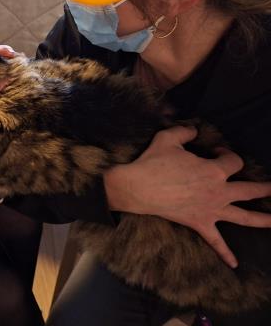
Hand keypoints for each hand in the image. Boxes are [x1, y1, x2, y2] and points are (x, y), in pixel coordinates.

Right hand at [104, 124, 270, 267]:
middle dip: (266, 188)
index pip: (233, 161)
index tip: (217, 151)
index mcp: (214, 170)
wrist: (137, 187)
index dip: (227, 154)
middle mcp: (219, 191)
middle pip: (250, 190)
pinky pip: (215, 241)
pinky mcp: (199, 223)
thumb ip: (185, 131)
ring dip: (264, 220)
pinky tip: (235, 264)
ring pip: (244, 217)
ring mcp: (211, 210)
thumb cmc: (153, 162)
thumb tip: (194, 130)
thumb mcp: (168, 138)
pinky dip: (225, 253)